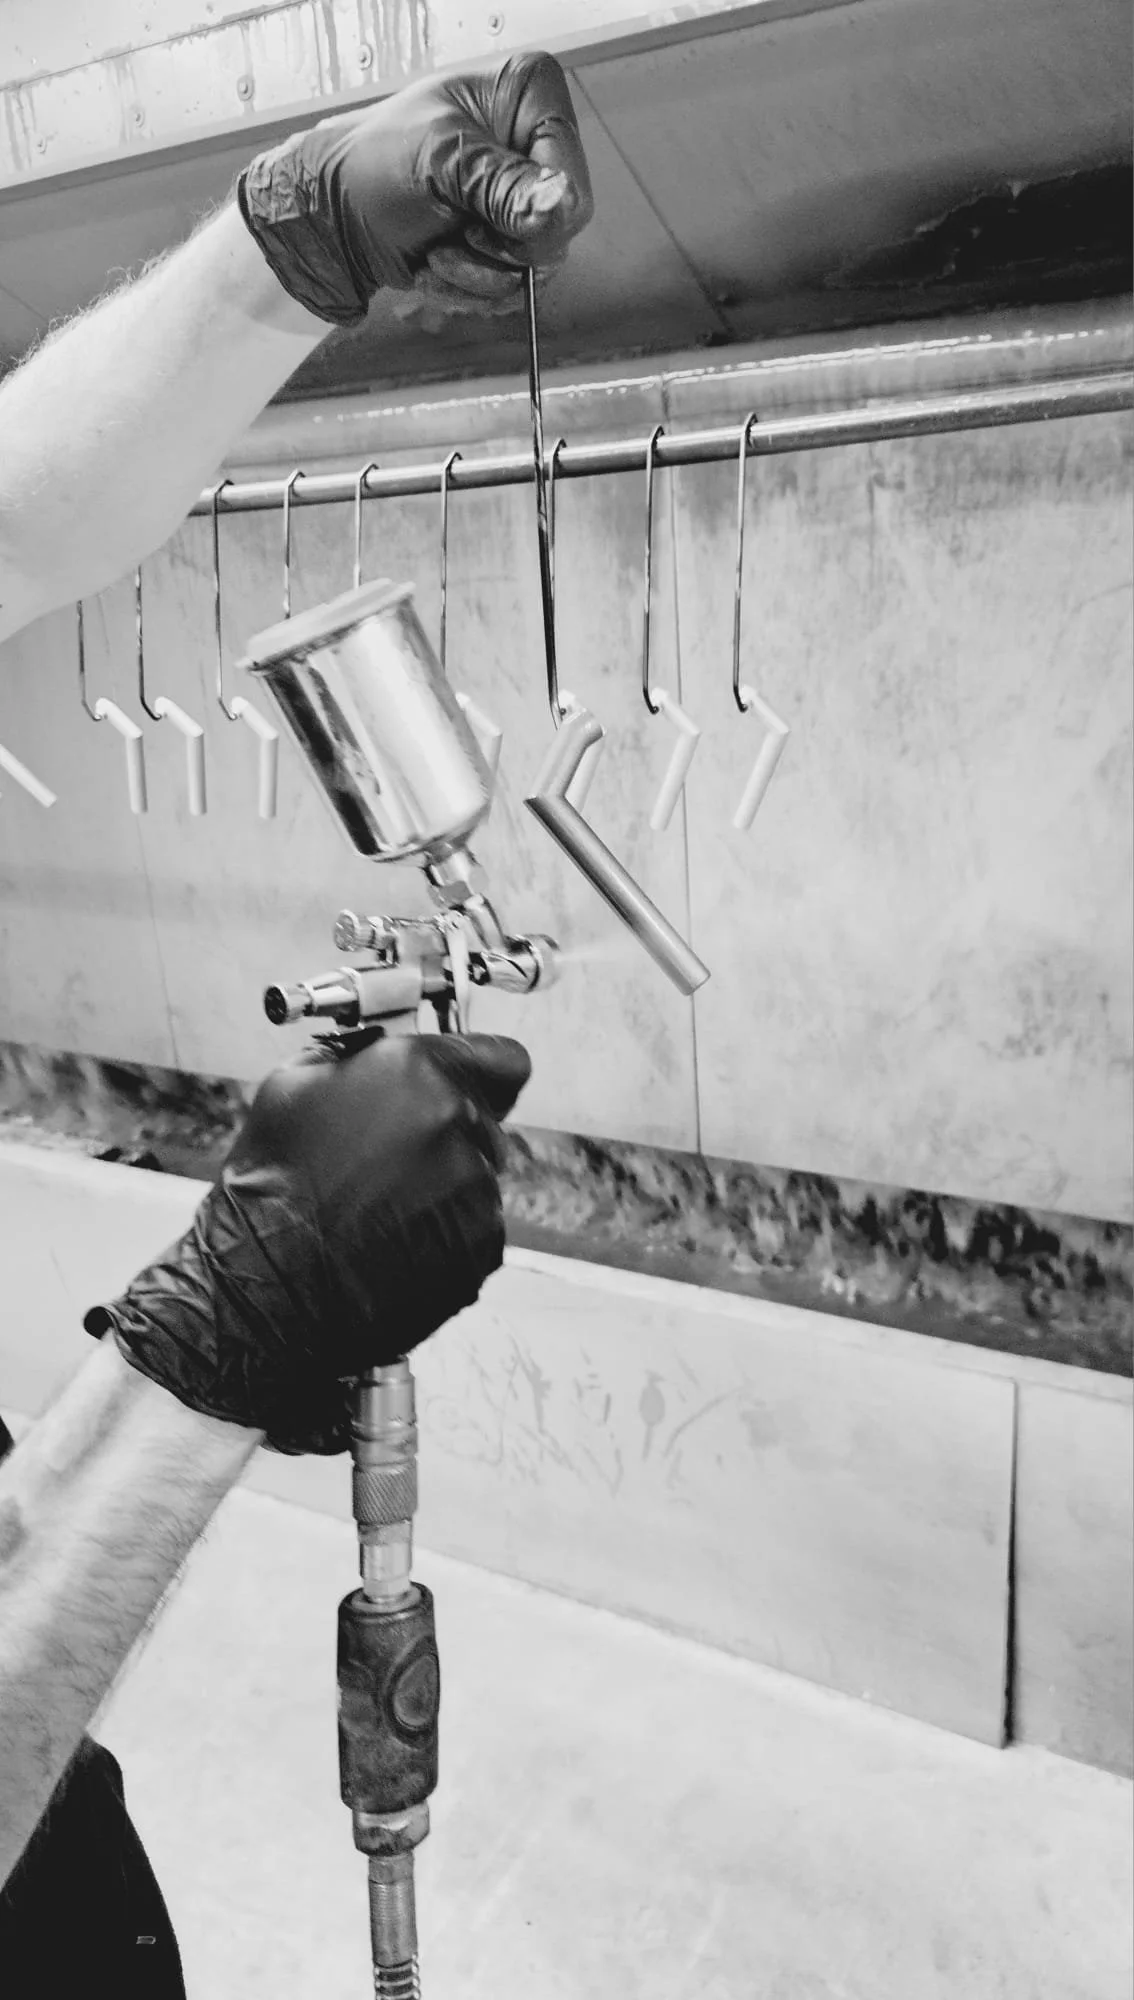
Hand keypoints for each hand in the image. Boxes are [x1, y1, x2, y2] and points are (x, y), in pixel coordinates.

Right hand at [84, 1034, 529, 1454]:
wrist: (268, 1286)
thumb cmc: (271, 1188)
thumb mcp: (293, 1086)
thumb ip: (361, 1060)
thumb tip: (385, 1055)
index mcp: (417, 1072)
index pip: (503, 1058)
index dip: (484, 1072)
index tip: (472, 1084)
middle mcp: (457, 1124)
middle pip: (485, 1121)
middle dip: (449, 1133)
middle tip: (393, 1161)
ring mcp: (475, 1191)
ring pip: (477, 1178)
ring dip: (444, 1187)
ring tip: (380, 1210)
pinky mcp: (480, 1248)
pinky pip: (473, 1229)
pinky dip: (444, 1234)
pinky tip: (392, 1242)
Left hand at [237, 51, 592, 326]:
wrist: (331, 219)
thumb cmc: (369, 167)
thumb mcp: (439, 164)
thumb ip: (503, 186)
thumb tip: (560, 203)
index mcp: (528, 96)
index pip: (572, 183)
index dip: (533, 217)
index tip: (482, 219)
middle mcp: (531, 145)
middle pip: (559, 233)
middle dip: (498, 251)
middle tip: (455, 235)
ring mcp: (518, 196)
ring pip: (535, 268)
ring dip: (479, 275)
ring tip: (436, 251)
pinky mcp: (502, 237)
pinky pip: (511, 287)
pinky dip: (470, 287)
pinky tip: (437, 262)